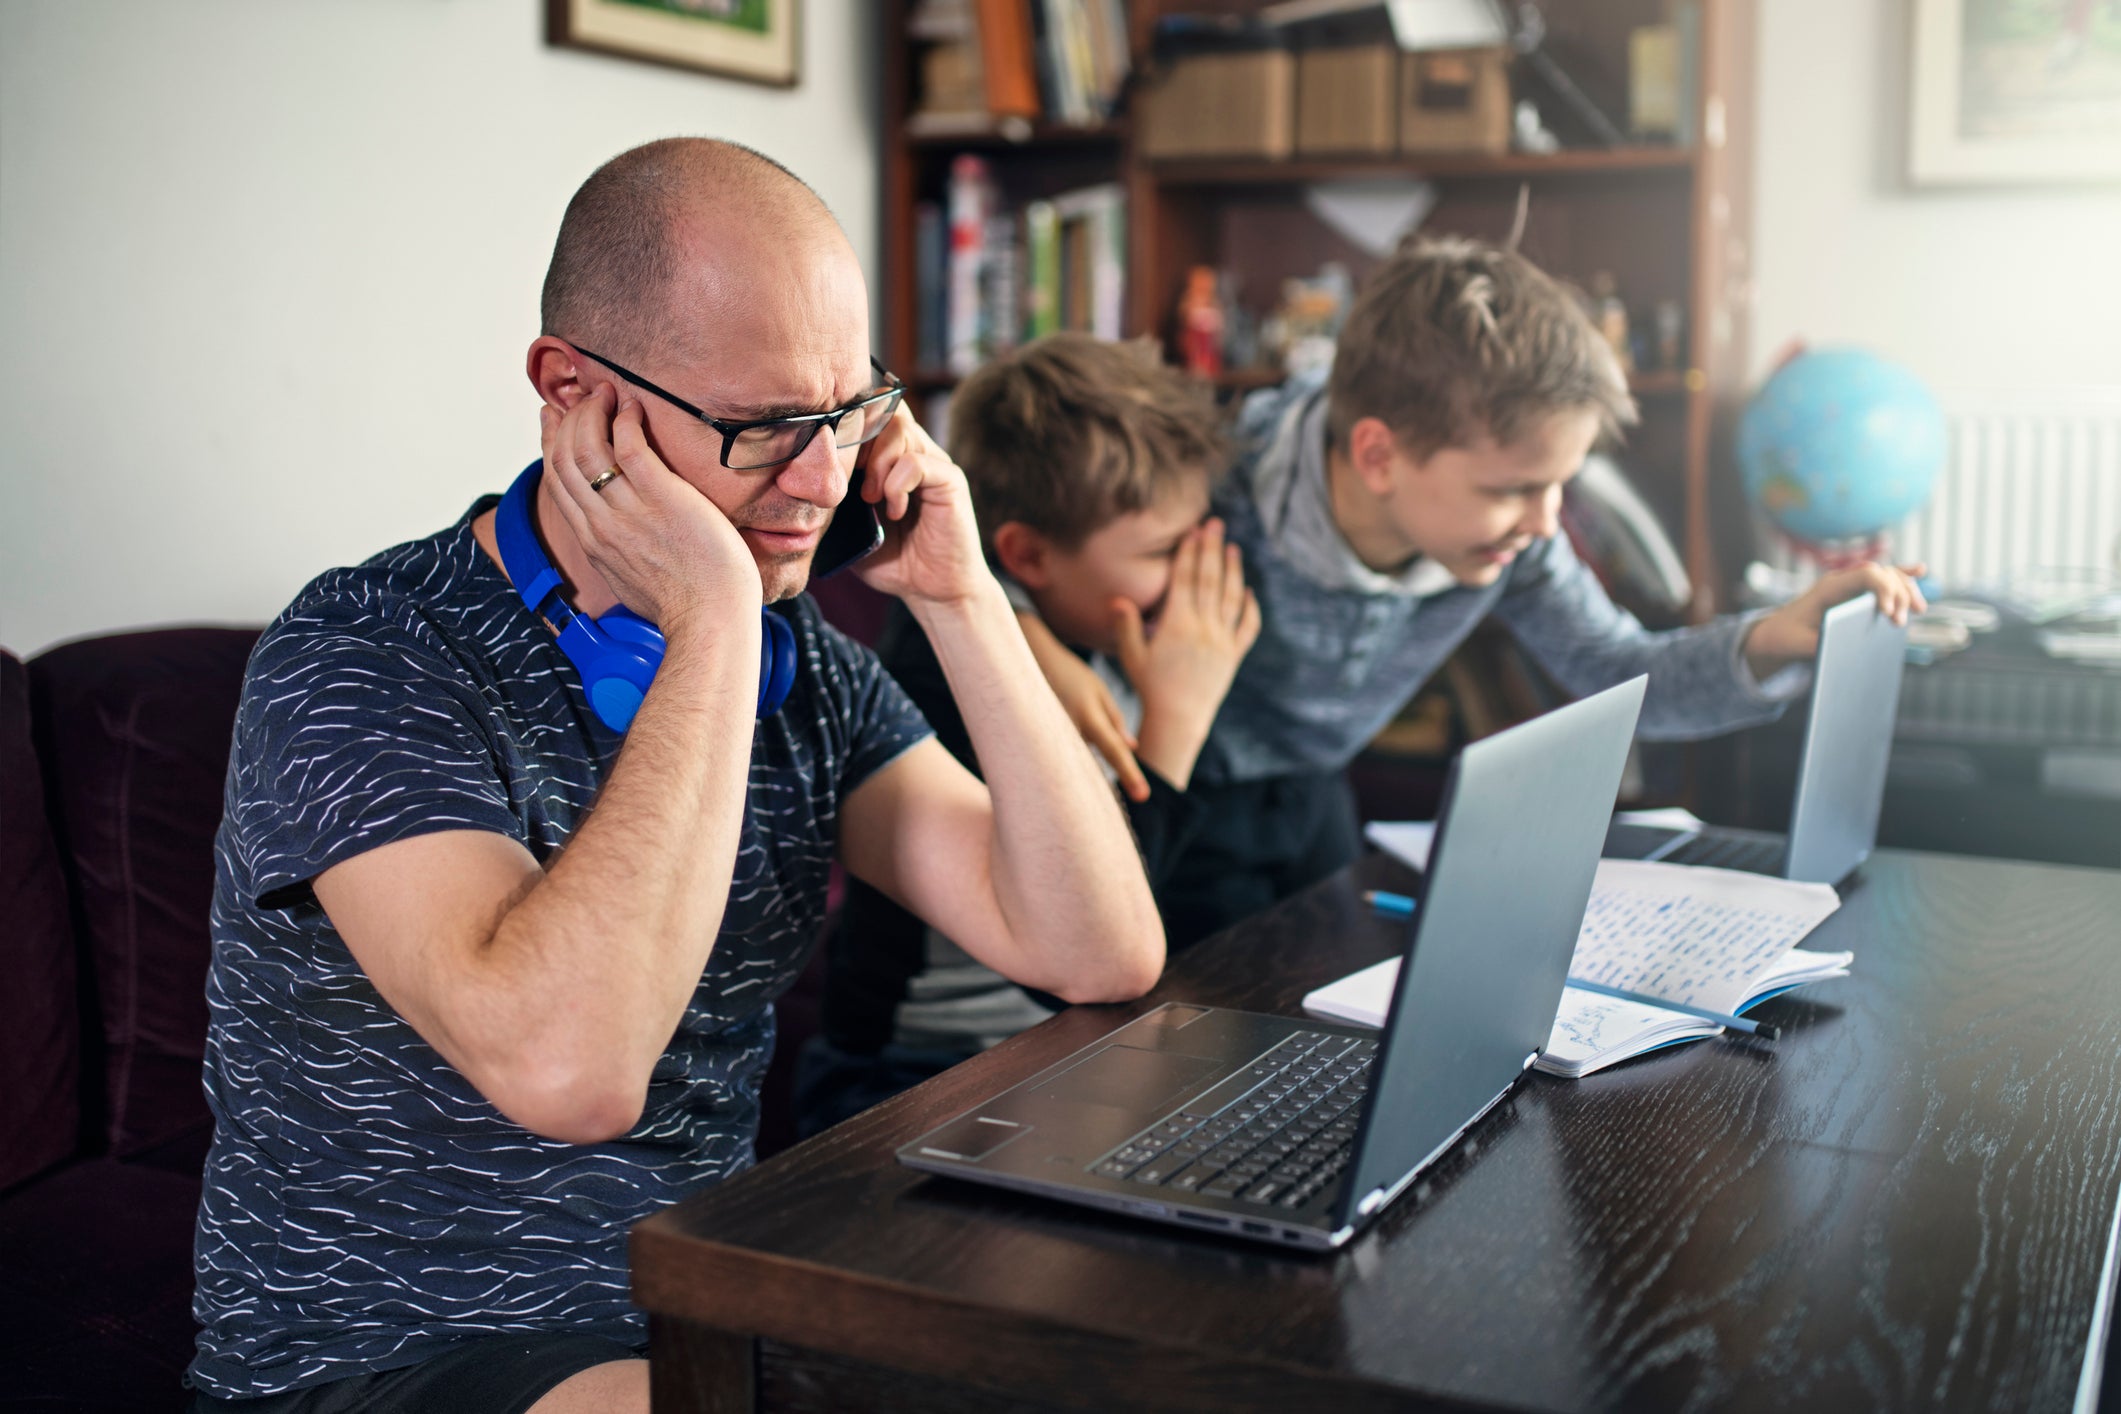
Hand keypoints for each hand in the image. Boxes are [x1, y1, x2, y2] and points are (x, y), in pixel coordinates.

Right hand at [539, 385, 761, 635]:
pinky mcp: (662, 497)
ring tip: (608, 393)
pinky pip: (629, 446)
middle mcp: (601, 523)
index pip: (557, 481)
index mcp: (593, 542)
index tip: (554, 418)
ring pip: (588, 447)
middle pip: (565, 458)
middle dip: (570, 418)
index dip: (550, 442)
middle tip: (587, 397)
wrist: (710, 621)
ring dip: (594, 411)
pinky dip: (626, 420)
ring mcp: (629, 511)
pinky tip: (634, 408)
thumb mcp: (633, 582)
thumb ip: (619, 555)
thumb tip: (622, 545)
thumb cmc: (687, 606)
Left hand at [849, 405, 989, 607]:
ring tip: (870, 499)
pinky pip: (917, 462)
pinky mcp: (949, 480)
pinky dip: (897, 485)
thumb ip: (832, 499)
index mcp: (889, 456)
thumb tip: (793, 481)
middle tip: (849, 480)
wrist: (932, 590)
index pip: (869, 411)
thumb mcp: (849, 526)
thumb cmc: (891, 559)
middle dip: (859, 440)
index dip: (846, 426)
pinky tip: (894, 511)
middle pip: (884, 409)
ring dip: (877, 464)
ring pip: (900, 428)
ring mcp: (934, 462)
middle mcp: (914, 450)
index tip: (829, 464)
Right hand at [1019, 611, 1148, 802]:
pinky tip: (1065, 779)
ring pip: (1074, 765)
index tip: (1143, 796)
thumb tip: (1131, 748)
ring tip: (1085, 794)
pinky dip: (1068, 768)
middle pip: (1091, 768)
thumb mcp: (1098, 690)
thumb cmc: (1070, 674)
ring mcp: (1050, 736)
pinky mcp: (1039, 739)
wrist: (1029, 658)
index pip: (1114, 750)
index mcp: (1089, 716)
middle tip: (1113, 811)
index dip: (1130, 773)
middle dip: (1101, 789)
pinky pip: (1060, 759)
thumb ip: (1115, 720)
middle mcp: (1069, 729)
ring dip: (1082, 779)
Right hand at [1114, 519, 1260, 790]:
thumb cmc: (1150, 687)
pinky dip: (1250, 608)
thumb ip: (1126, 626)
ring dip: (1233, 570)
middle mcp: (1203, 628)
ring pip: (1231, 598)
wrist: (1179, 719)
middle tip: (1215, 524)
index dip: (1189, 553)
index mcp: (1177, 625)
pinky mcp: (1233, 656)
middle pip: (1210, 580)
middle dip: (1212, 549)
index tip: (1192, 531)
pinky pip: (1247, 627)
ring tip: (1233, 548)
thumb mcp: (1132, 657)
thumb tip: (1118, 599)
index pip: (1185, 580)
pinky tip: (1248, 592)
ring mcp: (1222, 641)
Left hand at [1743, 560, 1927, 677]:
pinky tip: (1921, 571)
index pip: (1866, 575)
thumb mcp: (1797, 645)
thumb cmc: (1785, 638)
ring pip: (1887, 577)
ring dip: (1906, 590)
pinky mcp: (1856, 595)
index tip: (1889, 612)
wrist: (1775, 634)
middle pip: (1882, 574)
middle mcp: (1843, 582)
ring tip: (1918, 610)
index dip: (1884, 589)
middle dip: (1899, 594)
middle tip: (1900, 623)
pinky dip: (1902, 576)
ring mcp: (1851, 587)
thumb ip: (1818, 645)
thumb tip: (1842, 648)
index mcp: (1828, 588)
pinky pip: (1883, 581)